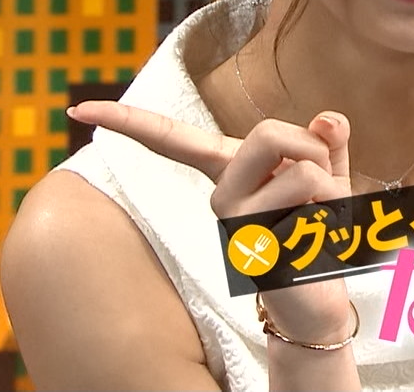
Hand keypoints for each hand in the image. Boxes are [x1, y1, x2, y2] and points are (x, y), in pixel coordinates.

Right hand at [66, 102, 356, 344]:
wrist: (319, 303)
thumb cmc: (318, 233)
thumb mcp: (329, 177)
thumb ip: (327, 142)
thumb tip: (328, 119)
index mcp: (230, 172)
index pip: (177, 141)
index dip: (129, 122)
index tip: (79, 110)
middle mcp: (222, 196)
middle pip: (268, 132)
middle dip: (314, 148)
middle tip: (323, 183)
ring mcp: (235, 225)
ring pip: (302, 171)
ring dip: (334, 190)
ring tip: (321, 220)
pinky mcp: (258, 250)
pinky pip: (314, 209)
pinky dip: (334, 220)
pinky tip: (317, 245)